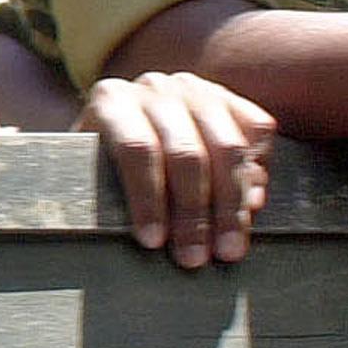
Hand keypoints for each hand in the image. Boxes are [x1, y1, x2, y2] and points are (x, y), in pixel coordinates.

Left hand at [79, 70, 274, 268]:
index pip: (136, 150)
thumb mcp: (90, 168)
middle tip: (195, 258)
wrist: (128, 119)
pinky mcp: (231, 98)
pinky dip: (257, 173)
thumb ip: (104, 190)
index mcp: (112, 100)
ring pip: (228, 148)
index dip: (147, 199)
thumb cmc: (105, 157)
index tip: (152, 242)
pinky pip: (257, 132)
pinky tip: (250, 208)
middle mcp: (156, 89)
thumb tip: (143, 236)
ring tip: (229, 249)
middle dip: (193, 215)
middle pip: (186, 154)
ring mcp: (196, 90)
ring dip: (232, 207)